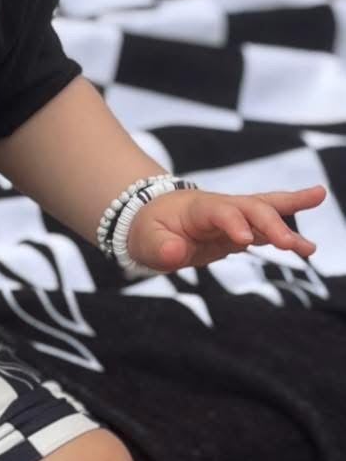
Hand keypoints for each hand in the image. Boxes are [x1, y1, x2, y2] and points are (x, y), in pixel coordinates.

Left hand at [125, 184, 327, 271]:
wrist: (154, 220)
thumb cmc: (149, 231)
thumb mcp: (146, 242)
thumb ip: (161, 248)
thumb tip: (175, 254)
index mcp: (197, 208)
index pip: (220, 210)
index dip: (233, 222)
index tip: (245, 240)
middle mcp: (222, 206)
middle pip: (252, 207)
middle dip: (271, 224)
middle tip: (289, 245)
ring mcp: (235, 216)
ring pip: (266, 210)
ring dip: (291, 216)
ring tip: (314, 228)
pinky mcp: (242, 229)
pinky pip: (268, 228)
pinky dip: (288, 235)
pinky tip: (309, 247)